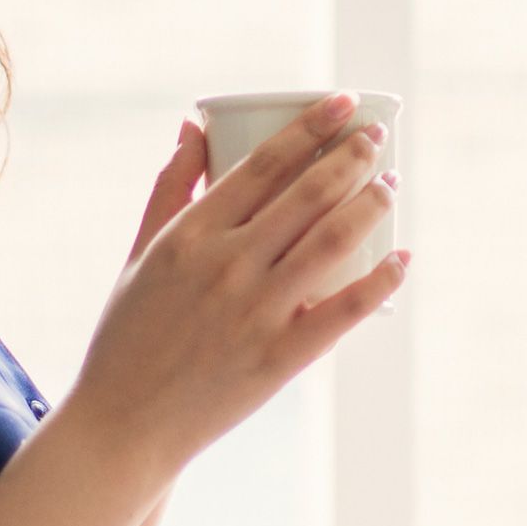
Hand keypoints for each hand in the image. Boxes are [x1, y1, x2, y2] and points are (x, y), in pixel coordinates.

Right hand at [61, 96, 405, 477]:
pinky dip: (380, 282)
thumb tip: (194, 126)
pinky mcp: (279, 358)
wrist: (125, 422)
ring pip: (333, 241)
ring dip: (371, 205)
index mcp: (190, 235)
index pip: (264, 163)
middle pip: (308, 194)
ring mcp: (256, 312)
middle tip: (376, 137)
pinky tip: (402, 260)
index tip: (343, 103)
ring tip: (390, 186)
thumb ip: (170, 188)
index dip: (310, 126)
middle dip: (352, 155)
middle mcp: (227, 265)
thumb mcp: (140, 254)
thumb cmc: (129, 334)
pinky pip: (344, 312)